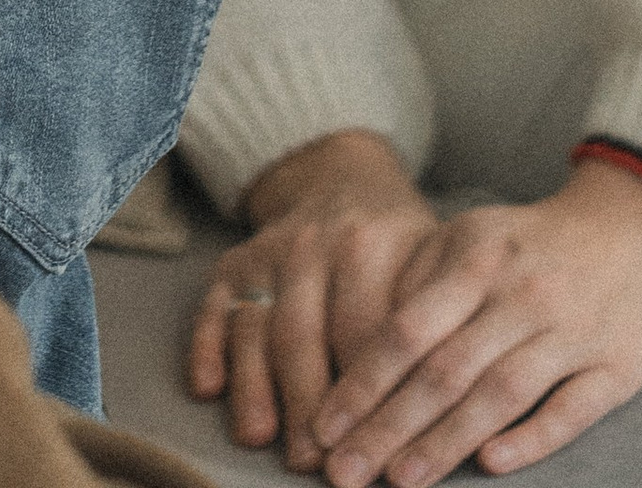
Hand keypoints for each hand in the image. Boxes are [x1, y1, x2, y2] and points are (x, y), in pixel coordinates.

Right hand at [188, 132, 446, 472]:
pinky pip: (213, 306)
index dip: (369, 396)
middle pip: (306, 332)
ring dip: (254, 384)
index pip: (368, 331)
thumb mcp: (430, 268)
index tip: (372, 449)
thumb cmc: (401, 250)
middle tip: (313, 460)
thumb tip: (435, 418)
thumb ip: (431, 329)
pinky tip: (207, 387)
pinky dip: (207, 346)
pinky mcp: (234, 262)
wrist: (347, 181)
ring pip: (257, 323)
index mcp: (374, 245)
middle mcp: (317, 244)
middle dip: (306, 402)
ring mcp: (271, 252)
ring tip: (259, 437)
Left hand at [191, 145, 641, 479]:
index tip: (324, 429)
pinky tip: (491, 463)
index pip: (407, 330)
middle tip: (343, 475)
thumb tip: (366, 343)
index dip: (363, 382)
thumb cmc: (533, 243)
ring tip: (401, 481)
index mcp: (477, 260)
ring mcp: (569, 332)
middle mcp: (519, 296)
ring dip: (446, 442)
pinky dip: (531, 436)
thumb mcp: (474, 237)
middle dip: (388, 427)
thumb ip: (422, 281)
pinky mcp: (616, 368)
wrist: (634, 224)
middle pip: (444, 371)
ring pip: (499, 393)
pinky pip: (570, 409)